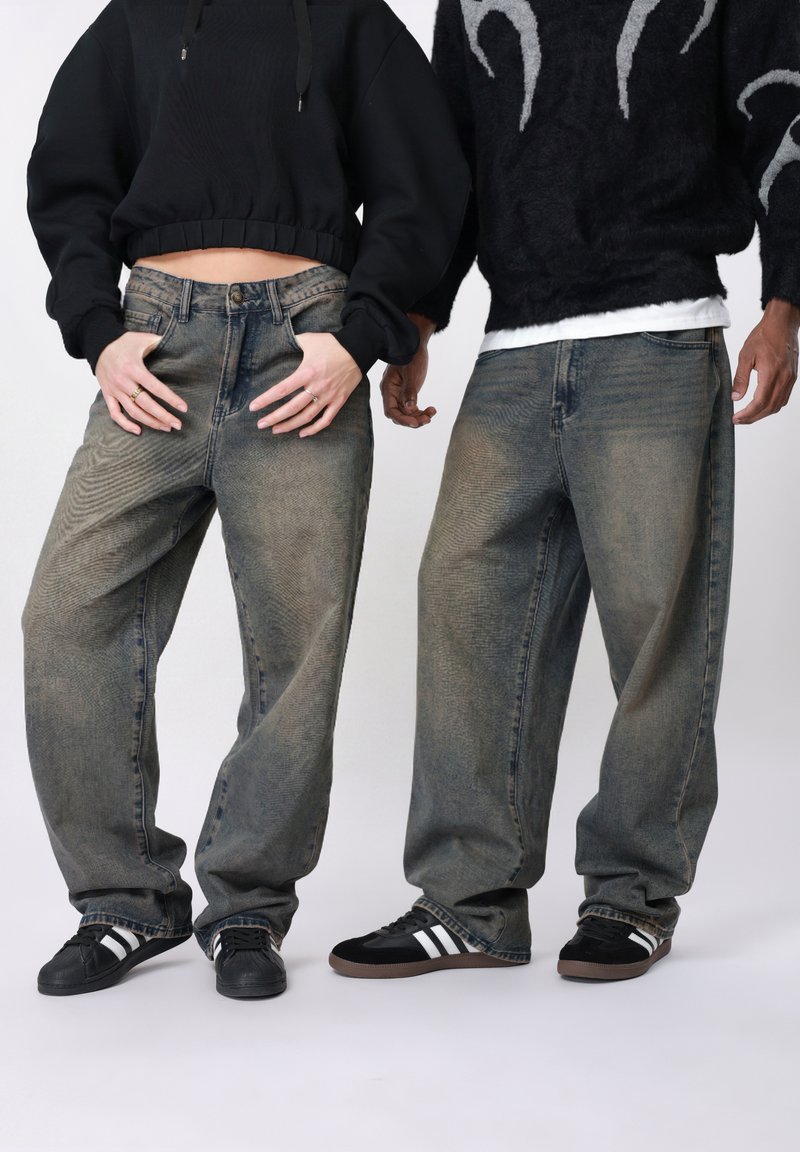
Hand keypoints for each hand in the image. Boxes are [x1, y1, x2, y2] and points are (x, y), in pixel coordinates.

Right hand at [95, 331, 187, 434]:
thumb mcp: (141, 338)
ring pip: (134, 412)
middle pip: (146, 404)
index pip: (155, 387)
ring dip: (151, 422)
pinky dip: (125, 424)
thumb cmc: (123, 342)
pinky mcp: (107, 395)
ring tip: (166, 428)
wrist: (97, 345)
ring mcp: (114, 390)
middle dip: (163, 416)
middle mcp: (123, 381)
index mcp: (133, 368)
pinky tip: (139, 430)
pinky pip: (115, 414)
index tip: (183, 408)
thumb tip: (177, 343)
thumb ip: (158, 342)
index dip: (170, 399)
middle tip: (178, 425)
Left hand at [250, 332, 361, 436]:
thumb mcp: (309, 338)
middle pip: (292, 408)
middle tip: (260, 425)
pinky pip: (326, 420)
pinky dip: (314, 429)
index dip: (266, 399)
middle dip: (274, 418)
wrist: (358, 349)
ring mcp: (329, 396)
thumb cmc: (332, 344)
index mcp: (307, 372)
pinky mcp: (339, 401)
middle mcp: (317, 386)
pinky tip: (302, 433)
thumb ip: (293, 341)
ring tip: (276, 430)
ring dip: (290, 426)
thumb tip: (279, 340)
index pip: (282, 389)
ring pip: (306, 417)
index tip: (253, 407)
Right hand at [380, 313, 436, 428]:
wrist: (416, 344)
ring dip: (419, 417)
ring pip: (407, 414)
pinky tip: (432, 409)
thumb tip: (408, 408)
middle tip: (427, 420)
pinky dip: (422, 411)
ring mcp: (399, 394)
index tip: (415, 423)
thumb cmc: (412, 355)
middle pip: (398, 415)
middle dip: (412, 420)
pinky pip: (413, 408)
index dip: (402, 419)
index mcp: (388, 388)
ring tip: (431, 413)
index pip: (391, 411)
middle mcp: (391, 394)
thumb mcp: (411, 372)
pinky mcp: (408, 394)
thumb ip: (409, 391)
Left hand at [732, 299, 798, 424]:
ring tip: (748, 415)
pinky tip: (762, 405)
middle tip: (739, 420)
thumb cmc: (764, 335)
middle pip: (769, 407)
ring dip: (763, 413)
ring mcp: (790, 378)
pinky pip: (784, 397)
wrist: (783, 323)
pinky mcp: (792, 377)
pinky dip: (772, 405)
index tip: (736, 419)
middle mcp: (784, 378)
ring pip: (778, 405)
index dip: (747, 414)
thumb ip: (740, 378)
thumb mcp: (746, 355)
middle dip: (753, 417)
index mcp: (771, 373)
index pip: (759, 402)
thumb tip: (735, 397)